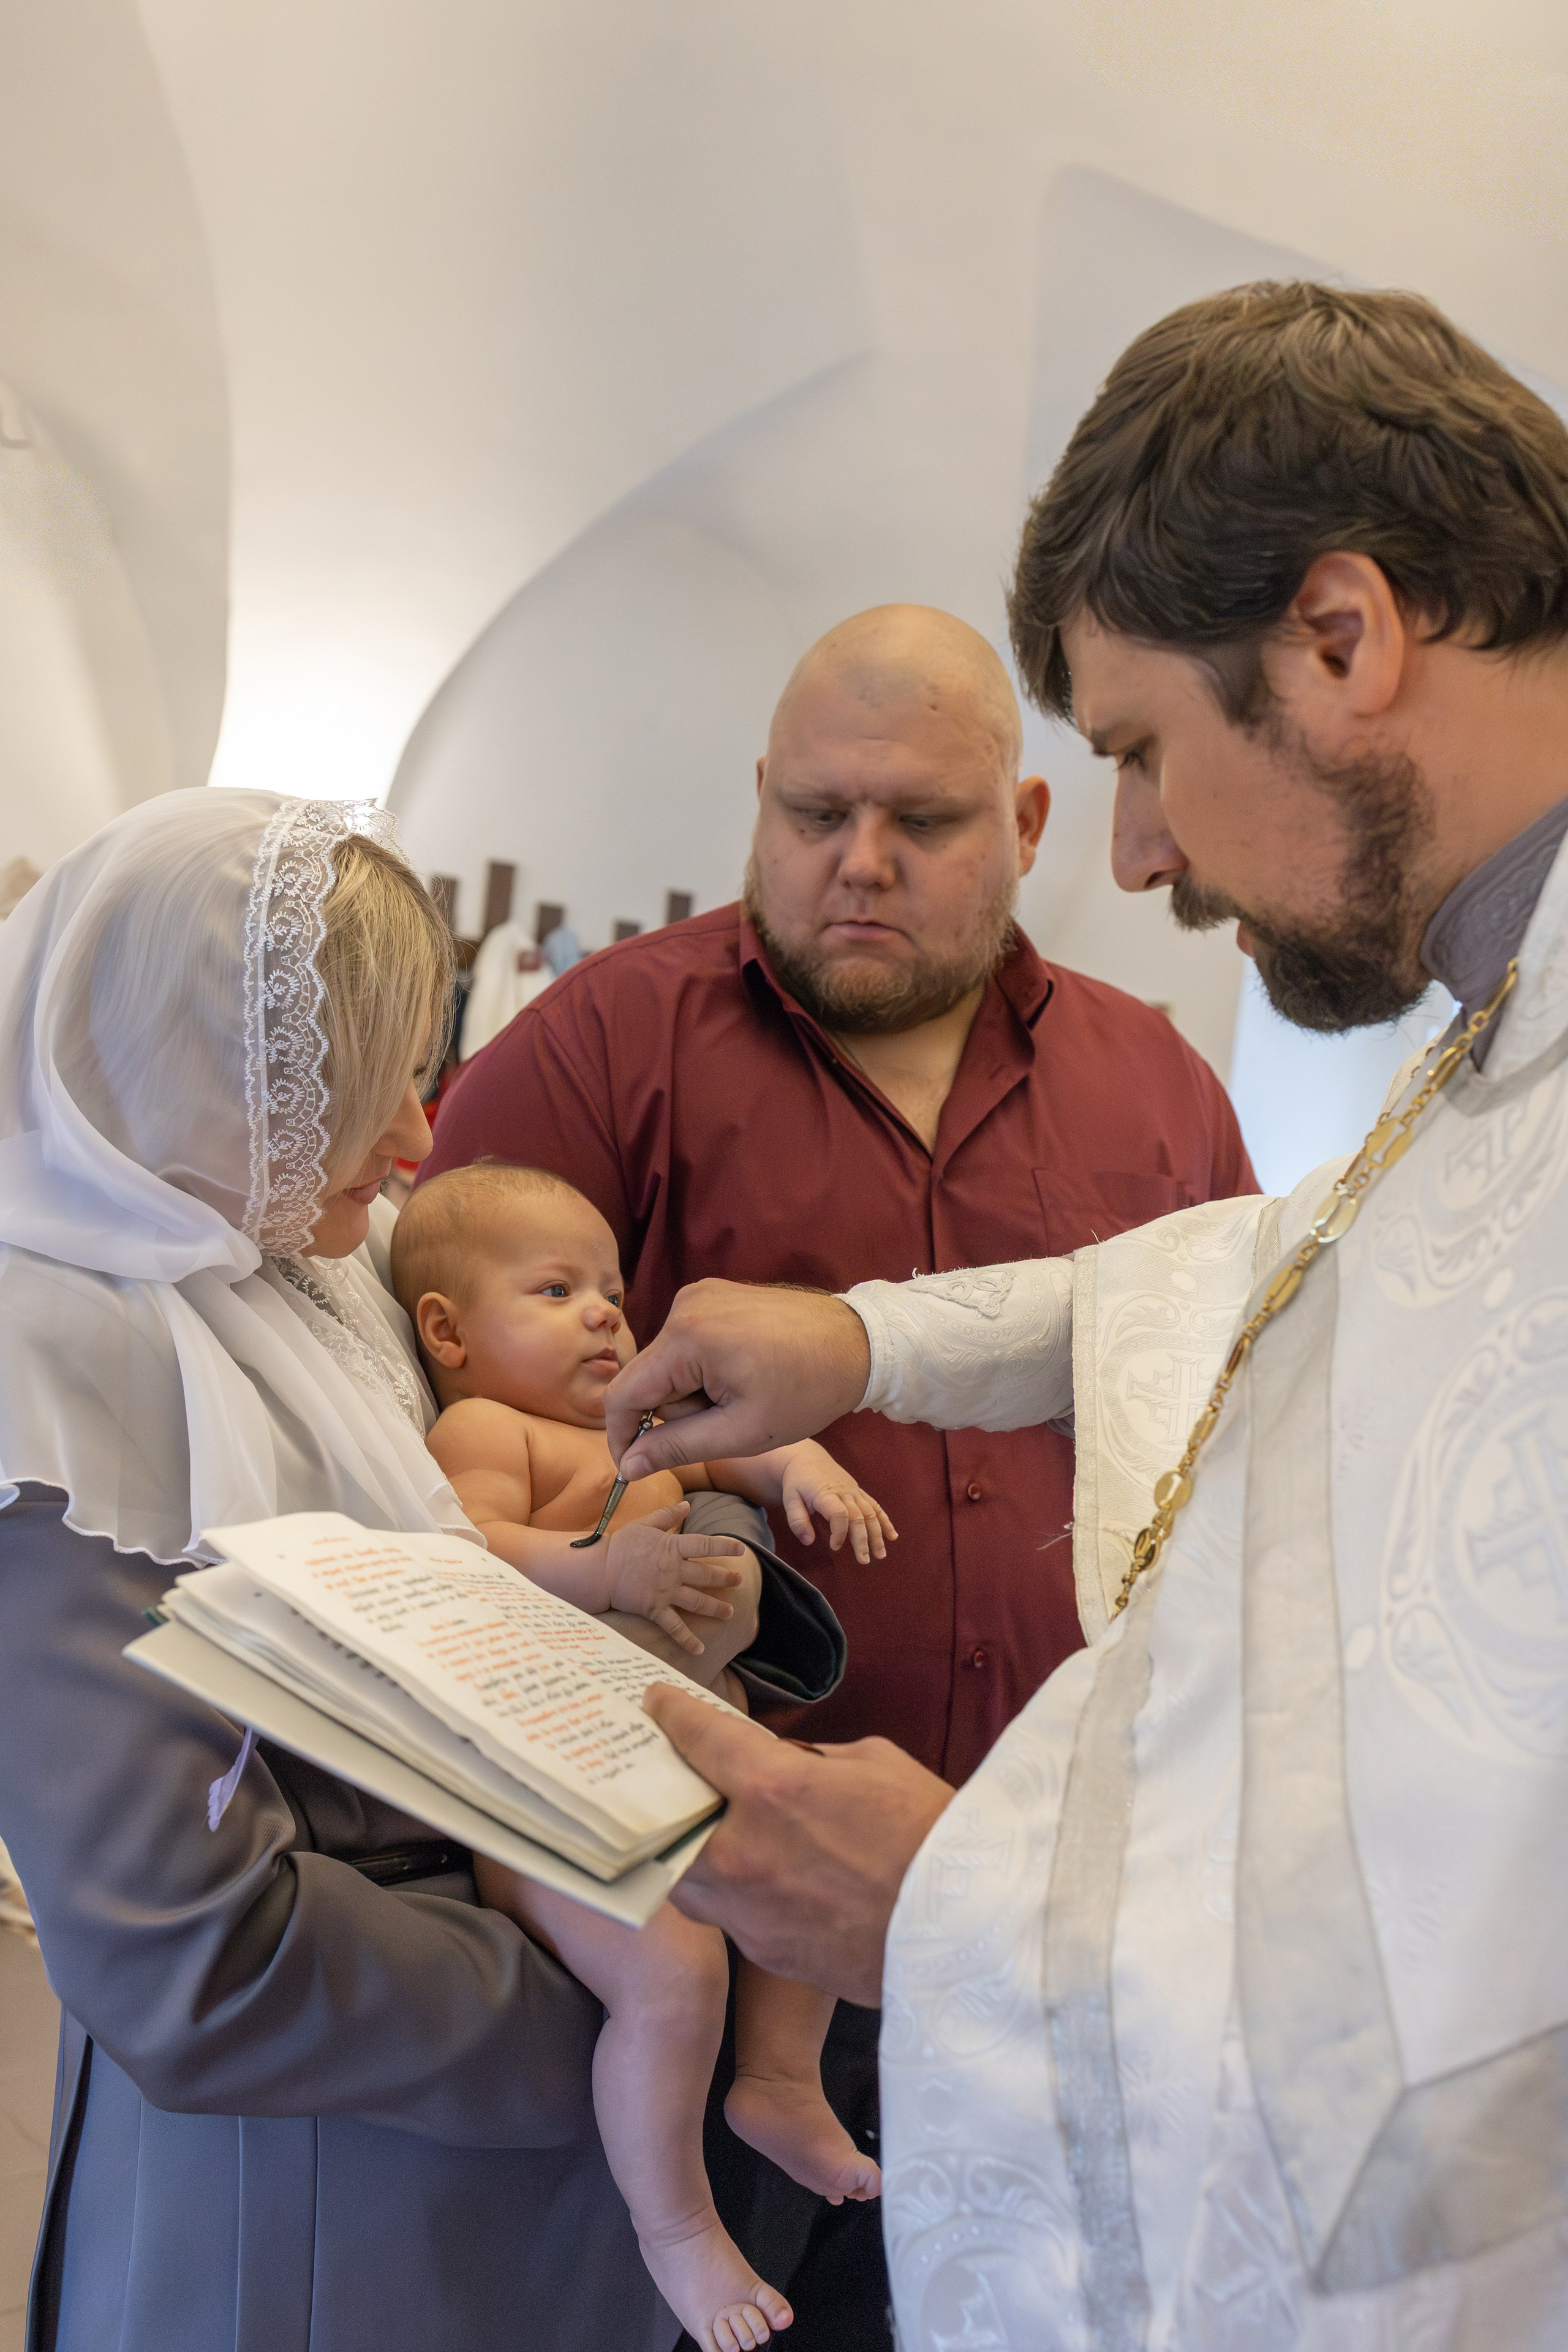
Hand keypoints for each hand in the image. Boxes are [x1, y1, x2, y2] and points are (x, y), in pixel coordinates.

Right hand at [604, 1505, 745, 1655]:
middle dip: (725, 1578)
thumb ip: (667, 1516)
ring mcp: (665, 1592)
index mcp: (672, 1547)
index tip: (741, 1549)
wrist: (599, 1569)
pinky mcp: (655, 1610)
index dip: (725, 1546)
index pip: (705, 1545)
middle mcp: (673, 1571)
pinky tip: (700, 1648)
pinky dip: (687, 1639)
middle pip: (707, 1575)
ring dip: (716, 1608)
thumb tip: (686, 1504)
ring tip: (730, 1612)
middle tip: (739, 1580)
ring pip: (697, 1601)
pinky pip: (675, 1627)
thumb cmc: (620, 1545)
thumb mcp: (644, 1524)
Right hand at [606, 1281, 870, 1477]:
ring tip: (745, 1391)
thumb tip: (629, 1465)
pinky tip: (744, 1371)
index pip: (623, 1394)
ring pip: (669, 1363)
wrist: (857, 1343)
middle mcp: (685, 1305)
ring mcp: (699, 1294)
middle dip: (680, 1410)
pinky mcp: (713, 1293)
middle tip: (731, 1418)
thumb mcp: (741, 1432)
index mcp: (687, 1338)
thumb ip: (677, 1447)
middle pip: (650, 1379)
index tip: (634, 1467)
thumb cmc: (807, 1391)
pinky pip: (688, 1342)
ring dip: (695, 1389)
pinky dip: (706, 1366)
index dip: (622, 1437)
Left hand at [643, 1683, 952, 2003]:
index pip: (696, 1738)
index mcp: (771, 1788)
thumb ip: (812, 1760)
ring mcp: (749, 1911)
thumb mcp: (872, 1763)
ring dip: (690, 1851)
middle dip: (667, 1793)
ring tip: (709, 1832)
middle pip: (668, 1818)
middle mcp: (743, 1851)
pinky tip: (758, 1879)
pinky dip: (733, 1893)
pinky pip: (728, 1915)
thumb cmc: (930, 1833)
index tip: (658, 1704)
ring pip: (684, 1880)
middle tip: (676, 1776)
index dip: (671, 1714)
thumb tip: (786, 1766)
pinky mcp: (766, 1954)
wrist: (969, 1931)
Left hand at [779, 1443, 896, 1562]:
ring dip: (877, 1534)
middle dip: (863, 1540)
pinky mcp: (859, 1492)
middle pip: (858, 1517)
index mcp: (826, 1494)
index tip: (835, 1547)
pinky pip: (875, 1506)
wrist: (807, 1458)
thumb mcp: (789, 1499)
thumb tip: (809, 1541)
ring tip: (880, 1555)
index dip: (839, 1533)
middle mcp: (844, 1492)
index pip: (839, 1514)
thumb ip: (797, 1521)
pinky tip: (892, 1536)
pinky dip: (885, 1521)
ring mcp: (854, 1491)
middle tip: (864, 1560)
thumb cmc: (797, 1481)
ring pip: (870, 1513)